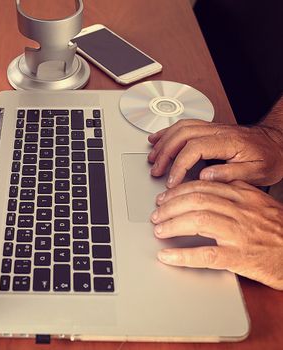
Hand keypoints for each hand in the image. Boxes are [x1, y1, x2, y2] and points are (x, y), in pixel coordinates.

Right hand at [147, 119, 282, 187]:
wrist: (278, 144)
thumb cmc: (270, 158)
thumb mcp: (257, 172)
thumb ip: (230, 174)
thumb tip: (205, 176)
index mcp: (228, 141)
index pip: (194, 149)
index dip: (179, 165)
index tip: (172, 181)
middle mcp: (218, 131)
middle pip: (182, 136)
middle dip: (165, 154)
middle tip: (157, 171)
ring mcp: (212, 128)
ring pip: (180, 128)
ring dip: (163, 143)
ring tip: (153, 159)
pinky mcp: (209, 129)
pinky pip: (184, 125)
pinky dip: (167, 132)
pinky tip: (158, 139)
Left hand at [150, 180, 282, 289]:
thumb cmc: (280, 232)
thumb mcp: (260, 204)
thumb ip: (236, 193)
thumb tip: (210, 184)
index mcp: (245, 196)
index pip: (204, 186)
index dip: (179, 191)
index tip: (165, 197)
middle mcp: (242, 211)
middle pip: (197, 200)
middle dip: (170, 206)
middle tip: (156, 213)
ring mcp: (241, 234)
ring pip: (198, 221)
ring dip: (172, 224)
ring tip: (159, 230)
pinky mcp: (240, 258)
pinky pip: (206, 254)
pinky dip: (182, 255)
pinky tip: (167, 256)